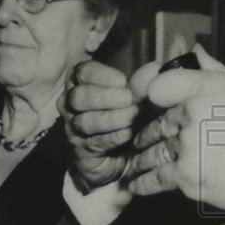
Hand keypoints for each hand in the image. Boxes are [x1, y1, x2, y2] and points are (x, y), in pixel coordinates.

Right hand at [60, 59, 158, 191]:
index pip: (83, 72)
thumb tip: (153, 70)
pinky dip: (112, 137)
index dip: (101, 75)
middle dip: (104, 97)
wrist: (119, 155)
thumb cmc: (124, 117)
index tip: (122, 80)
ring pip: (84, 121)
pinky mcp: (81, 150)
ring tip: (132, 116)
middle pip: (79, 97)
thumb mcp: (133, 99)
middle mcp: (71, 104)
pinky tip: (127, 133)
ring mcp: (73, 128)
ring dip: (111, 118)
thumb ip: (139, 85)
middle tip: (128, 98)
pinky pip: (94, 142)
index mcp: (81, 83)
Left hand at [126, 47, 224, 213]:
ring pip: (150, 153)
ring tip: (133, 166)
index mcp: (201, 91)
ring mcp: (186, 148)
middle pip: (153, 125)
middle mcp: (190, 117)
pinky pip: (154, 179)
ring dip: (139, 160)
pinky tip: (134, 184)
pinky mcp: (186, 177)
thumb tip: (194, 49)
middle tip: (138, 141)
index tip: (146, 105)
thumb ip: (212, 68)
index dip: (149, 96)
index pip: (157, 87)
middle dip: (144, 135)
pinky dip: (141, 183)